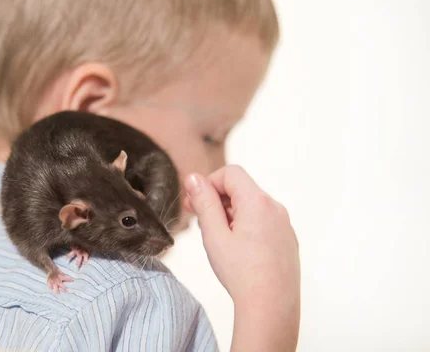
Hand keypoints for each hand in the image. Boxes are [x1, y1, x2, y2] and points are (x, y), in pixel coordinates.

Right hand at [184, 165, 299, 351]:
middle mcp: (275, 208)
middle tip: (198, 221)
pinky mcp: (287, 240)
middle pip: (242, 188)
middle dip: (217, 200)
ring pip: (251, 206)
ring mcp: (284, 225)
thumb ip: (203, 202)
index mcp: (258, 202)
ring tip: (217, 240)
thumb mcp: (214, 234)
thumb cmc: (242, 273)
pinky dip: (246, 226)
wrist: (271, 308)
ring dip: (230, 214)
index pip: (231, 173)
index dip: (209, 183)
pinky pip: (263, 222)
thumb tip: (194, 178)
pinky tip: (236, 251)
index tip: (195, 203)